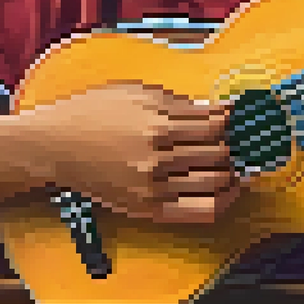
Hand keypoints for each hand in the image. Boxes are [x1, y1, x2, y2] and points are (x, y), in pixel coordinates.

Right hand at [29, 83, 239, 224]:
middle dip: (239, 146)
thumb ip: (178, 102)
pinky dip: (224, 201)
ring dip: (236, 171)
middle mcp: (156, 156)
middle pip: (220, 152)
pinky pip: (200, 211)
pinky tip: (232, 190)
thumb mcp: (136, 92)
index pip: (217, 124)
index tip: (245, 120)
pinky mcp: (147, 208)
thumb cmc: (93, 112)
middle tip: (250, 141)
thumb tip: (219, 109)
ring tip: (242, 162)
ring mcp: (152, 185)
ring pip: (216, 181)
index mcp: (156, 122)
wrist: (53, 145)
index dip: (237, 122)